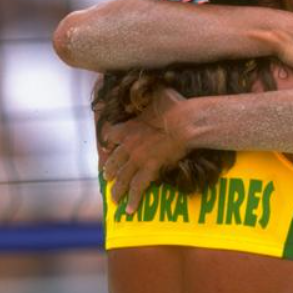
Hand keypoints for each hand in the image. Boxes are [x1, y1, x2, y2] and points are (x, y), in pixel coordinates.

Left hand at [100, 87, 188, 212]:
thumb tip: (151, 82)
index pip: (112, 135)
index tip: (108, 145)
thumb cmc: (175, 105)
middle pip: (113, 160)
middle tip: (107, 176)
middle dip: (110, 170)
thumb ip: (152, 90)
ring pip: (122, 178)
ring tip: (114, 198)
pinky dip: (133, 200)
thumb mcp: (159, 92)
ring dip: (117, 189)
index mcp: (129, 126)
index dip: (109, 140)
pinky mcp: (149, 169)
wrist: (185, 122)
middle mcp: (129, 144)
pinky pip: (138, 188)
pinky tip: (129, 211)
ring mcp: (138, 159)